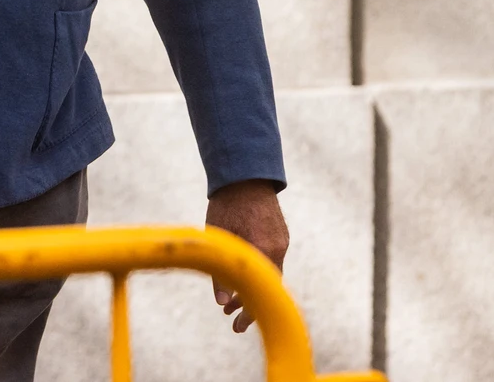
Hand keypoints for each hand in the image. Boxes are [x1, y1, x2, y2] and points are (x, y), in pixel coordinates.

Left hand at [205, 179, 289, 332]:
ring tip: (231, 306)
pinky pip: (271, 262)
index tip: (236, 324)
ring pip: (270, 275)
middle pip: (269, 286)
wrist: (246, 175)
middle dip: (251, 306)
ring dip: (253, 290)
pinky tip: (241, 281)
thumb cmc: (227, 204)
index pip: (261, 289)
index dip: (249, 310)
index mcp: (263, 248)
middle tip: (233, 323)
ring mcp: (281, 242)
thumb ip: (221, 270)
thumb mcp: (218, 236)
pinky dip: (258, 274)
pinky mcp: (280, 236)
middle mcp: (277, 248)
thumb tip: (223, 302)